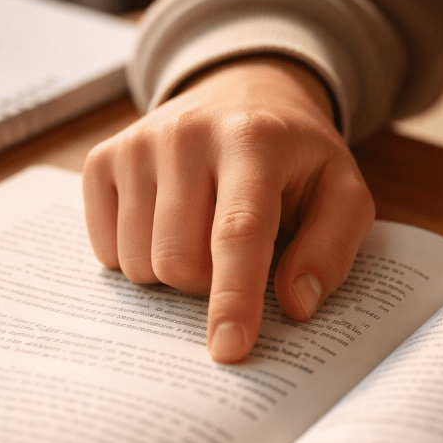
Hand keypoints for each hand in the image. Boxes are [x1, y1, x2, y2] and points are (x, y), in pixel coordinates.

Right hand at [83, 56, 374, 362]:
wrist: (240, 91)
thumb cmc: (294, 157)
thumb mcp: (341, 191)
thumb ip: (332, 248)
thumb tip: (296, 304)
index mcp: (254, 140)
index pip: (237, 231)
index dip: (233, 297)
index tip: (229, 350)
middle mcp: (186, 135)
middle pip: (177, 261)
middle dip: (206, 285)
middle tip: (231, 258)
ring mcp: (136, 145)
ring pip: (138, 264)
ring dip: (171, 273)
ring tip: (199, 233)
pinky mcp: (101, 159)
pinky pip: (106, 251)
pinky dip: (138, 256)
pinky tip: (165, 223)